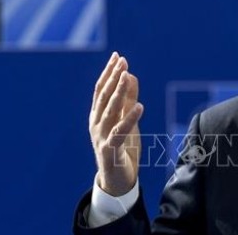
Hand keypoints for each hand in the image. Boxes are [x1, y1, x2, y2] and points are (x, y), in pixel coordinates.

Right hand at [89, 52, 143, 195]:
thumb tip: (131, 75)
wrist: (116, 180)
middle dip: (113, 78)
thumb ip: (128, 99)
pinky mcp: (109, 151)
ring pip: (110, 111)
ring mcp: (101, 137)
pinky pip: (120, 132)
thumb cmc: (122, 148)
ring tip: (127, 76)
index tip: (117, 56)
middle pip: (104, 97)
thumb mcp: (127, 120)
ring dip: (118, 92)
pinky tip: (140, 106)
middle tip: (122, 61)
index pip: (101, 90)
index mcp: (98, 115)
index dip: (109, 72)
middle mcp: (96, 124)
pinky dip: (129, 119)